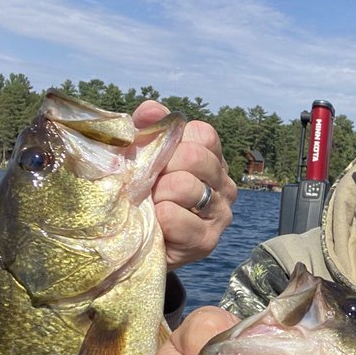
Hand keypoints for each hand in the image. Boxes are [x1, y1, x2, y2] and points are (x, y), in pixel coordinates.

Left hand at [133, 100, 236, 269]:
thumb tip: (151, 110)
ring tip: (150, 207)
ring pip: (185, 186)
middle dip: (161, 168)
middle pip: (194, 157)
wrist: (131, 244)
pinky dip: (157, 219)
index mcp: (211, 159)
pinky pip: (175, 217)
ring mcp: (220, 214)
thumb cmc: (139, 194)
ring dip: (156, 195)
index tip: (153, 156)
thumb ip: (146, 129)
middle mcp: (224, 184)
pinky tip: (156, 225)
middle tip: (148, 185)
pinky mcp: (207, 241)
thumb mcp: (138, 157)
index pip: (202, 134)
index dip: (171, 141)